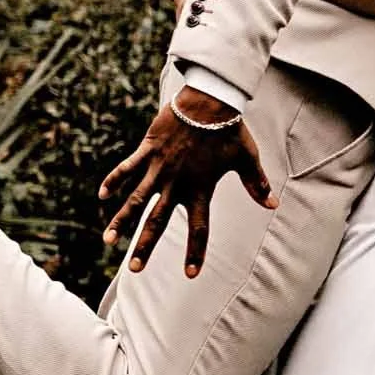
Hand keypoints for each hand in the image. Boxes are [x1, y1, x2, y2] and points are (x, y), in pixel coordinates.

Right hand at [98, 90, 276, 276]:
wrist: (209, 100)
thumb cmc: (229, 130)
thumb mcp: (246, 158)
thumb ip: (256, 184)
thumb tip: (273, 204)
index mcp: (200, 189)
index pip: (199, 228)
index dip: (196, 252)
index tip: (191, 274)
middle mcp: (176, 183)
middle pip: (158, 221)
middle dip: (145, 247)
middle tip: (134, 269)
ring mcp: (159, 167)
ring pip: (136, 199)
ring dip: (121, 221)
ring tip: (107, 240)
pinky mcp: (148, 149)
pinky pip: (127, 167)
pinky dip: (114, 180)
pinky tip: (101, 195)